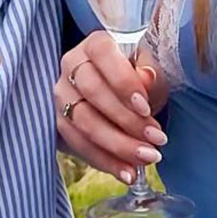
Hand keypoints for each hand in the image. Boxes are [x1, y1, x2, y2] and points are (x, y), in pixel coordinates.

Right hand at [55, 30, 167, 182]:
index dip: (123, 81)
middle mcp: (71, 65)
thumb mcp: (148, 69)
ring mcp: (62, 95)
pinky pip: (79, 145)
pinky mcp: (59, 123)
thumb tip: (146, 78)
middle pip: (92, 92)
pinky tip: (127, 172)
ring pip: (84, 122)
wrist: (118, 95)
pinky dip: (105, 161)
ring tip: (147, 157)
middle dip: (126, 120)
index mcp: (95, 45)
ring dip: (118, 145)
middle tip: (157, 139)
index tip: (145, 107)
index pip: (102, 54)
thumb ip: (149, 72)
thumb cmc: (135, 77)